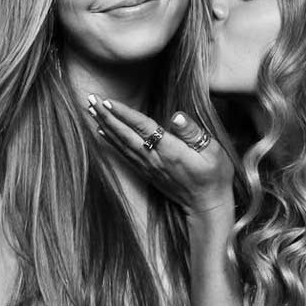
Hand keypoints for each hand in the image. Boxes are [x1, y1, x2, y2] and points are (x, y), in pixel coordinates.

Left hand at [86, 96, 234, 218]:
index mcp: (170, 150)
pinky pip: (124, 154)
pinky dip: (111, 142)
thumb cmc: (214, 176)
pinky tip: (102, 132)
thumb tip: (176, 116)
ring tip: (91, 110)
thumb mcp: (213, 151)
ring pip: (121, 143)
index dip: (124, 114)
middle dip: (106, 116)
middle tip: (90, 99)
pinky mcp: (147, 173)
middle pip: (125, 134)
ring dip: (105, 125)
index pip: (143, 127)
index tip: (108, 102)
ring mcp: (148, 167)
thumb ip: (193, 132)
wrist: (207, 205)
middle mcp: (154, 158)